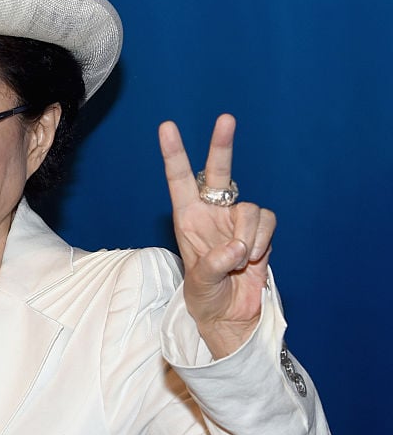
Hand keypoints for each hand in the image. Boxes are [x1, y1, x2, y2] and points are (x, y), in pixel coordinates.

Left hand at [159, 114, 275, 358]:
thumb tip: (237, 247)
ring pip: (250, 207)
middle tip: (225, 118)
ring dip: (248, 234)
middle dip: (222, 145)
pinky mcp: (259, 230)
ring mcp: (236, 220)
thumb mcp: (199, 286)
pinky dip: (263, 240)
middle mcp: (211, 213)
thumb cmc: (205, 299)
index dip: (174, 153)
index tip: (167, 127)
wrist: (231, 316)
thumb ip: (213, 265)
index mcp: (186, 219)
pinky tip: (254, 258)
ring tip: (240, 259)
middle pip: (219, 171)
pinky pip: (266, 221)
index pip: (179, 180)